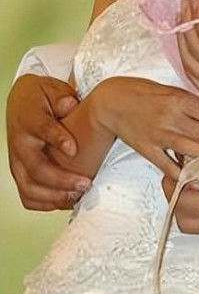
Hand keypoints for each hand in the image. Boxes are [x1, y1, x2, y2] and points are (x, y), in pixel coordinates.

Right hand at [6, 74, 88, 209]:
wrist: (21, 100)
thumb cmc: (41, 96)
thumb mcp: (52, 89)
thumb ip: (62, 98)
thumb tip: (70, 105)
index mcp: (30, 120)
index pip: (42, 130)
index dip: (58, 140)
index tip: (74, 150)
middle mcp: (20, 144)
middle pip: (36, 168)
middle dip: (61, 180)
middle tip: (85, 183)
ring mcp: (17, 161)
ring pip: (29, 188)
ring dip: (54, 197)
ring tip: (78, 196)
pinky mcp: (19, 172)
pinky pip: (27, 196)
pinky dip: (45, 204)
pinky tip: (66, 201)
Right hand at [93, 76, 198, 177]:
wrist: (112, 101)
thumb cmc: (146, 94)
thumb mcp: (172, 91)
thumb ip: (193, 104)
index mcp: (180, 98)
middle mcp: (170, 116)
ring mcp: (158, 134)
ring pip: (191, 151)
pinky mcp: (147, 149)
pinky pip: (167, 165)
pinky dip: (182, 173)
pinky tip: (194, 176)